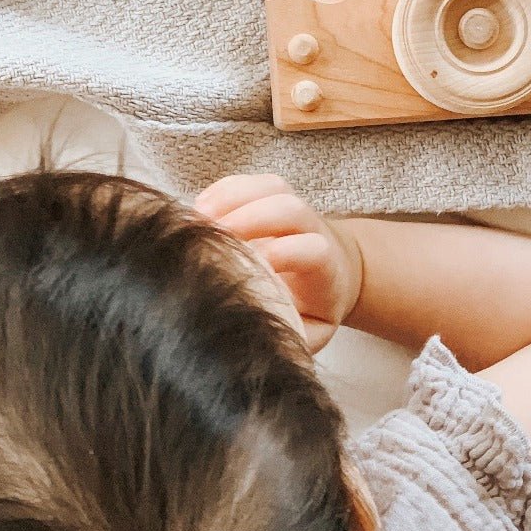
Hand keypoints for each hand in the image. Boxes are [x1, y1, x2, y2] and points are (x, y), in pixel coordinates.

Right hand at [191, 174, 361, 353]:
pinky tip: (198, 207)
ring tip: (198, 218)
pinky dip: (223, 190)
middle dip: (253, 216)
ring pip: (271, 187)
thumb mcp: (312, 331)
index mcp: (326, 268)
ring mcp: (292, 209)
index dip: (286, 252)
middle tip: (215, 236)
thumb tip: (260, 348)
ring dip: (233, 197)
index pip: (314, 249)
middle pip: (290, 208)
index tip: (257, 266)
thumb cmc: (315, 310)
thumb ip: (294, 337)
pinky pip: (250, 181)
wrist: (333, 275)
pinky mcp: (271, 197)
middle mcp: (312, 229)